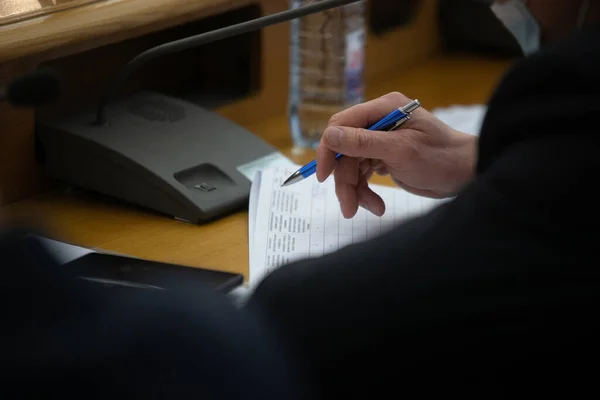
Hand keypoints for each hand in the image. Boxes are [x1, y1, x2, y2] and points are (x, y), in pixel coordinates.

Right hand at [316, 92, 476, 218]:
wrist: (467, 175)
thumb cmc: (441, 158)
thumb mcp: (401, 151)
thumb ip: (363, 142)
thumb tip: (328, 135)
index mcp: (383, 109)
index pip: (342, 125)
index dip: (328, 150)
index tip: (323, 176)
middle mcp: (379, 122)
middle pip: (345, 151)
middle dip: (345, 180)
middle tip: (349, 207)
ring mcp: (381, 141)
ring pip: (352, 166)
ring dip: (356, 190)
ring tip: (370, 209)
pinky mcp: (384, 158)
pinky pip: (363, 175)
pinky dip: (367, 192)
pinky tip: (378, 206)